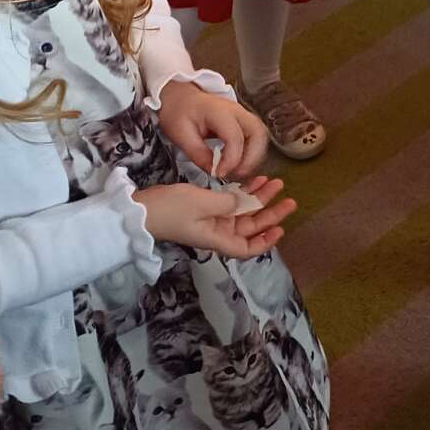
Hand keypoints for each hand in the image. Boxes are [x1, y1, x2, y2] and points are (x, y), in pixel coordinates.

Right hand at [134, 178, 295, 258]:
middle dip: (270, 213)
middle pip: (250, 228)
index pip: (247, 249)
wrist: (140, 209)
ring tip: (274, 182)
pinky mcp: (204, 210)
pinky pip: (229, 204)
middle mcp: (217, 232)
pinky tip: (253, 180)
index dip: (266, 242)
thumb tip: (245, 203)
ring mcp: (210, 221)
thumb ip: (228, 202)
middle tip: (288, 198)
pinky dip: (242, 193)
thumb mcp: (203, 203)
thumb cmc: (171, 209)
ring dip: (258, 199)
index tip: (281, 229)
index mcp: (218, 238)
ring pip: (242, 213)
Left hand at [159, 81, 269, 179]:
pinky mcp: (244, 122)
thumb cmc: (178, 113)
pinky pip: (256, 138)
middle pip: (258, 134)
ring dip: (254, 157)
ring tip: (237, 171)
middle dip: (251, 159)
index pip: (235, 137)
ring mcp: (243, 115)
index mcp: (218, 111)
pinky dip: (252, 154)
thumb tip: (215, 172)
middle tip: (235, 174)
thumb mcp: (180, 135)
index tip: (219, 173)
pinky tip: (237, 164)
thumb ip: (198, 154)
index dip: (231, 159)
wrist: (180, 98)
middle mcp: (236, 110)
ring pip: (261, 136)